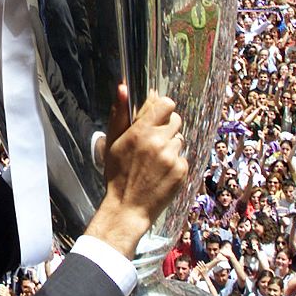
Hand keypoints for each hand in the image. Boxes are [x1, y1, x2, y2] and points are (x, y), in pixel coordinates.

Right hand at [87, 87, 186, 258]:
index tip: (159, 114)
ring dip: (170, 145)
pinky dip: (175, 162)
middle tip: (155, 141)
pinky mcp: (182, 170)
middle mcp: (158, 142)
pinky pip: (182, 157)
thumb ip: (119, 114)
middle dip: (167, 127)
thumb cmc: (117, 175)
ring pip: (179, 139)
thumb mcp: (113, 142)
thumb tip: (123, 87)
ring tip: (156, 160)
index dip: (163, 108)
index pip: (166, 104)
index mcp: (141, 132)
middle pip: (176, 120)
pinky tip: (161, 172)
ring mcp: (172, 156)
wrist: (128, 208)